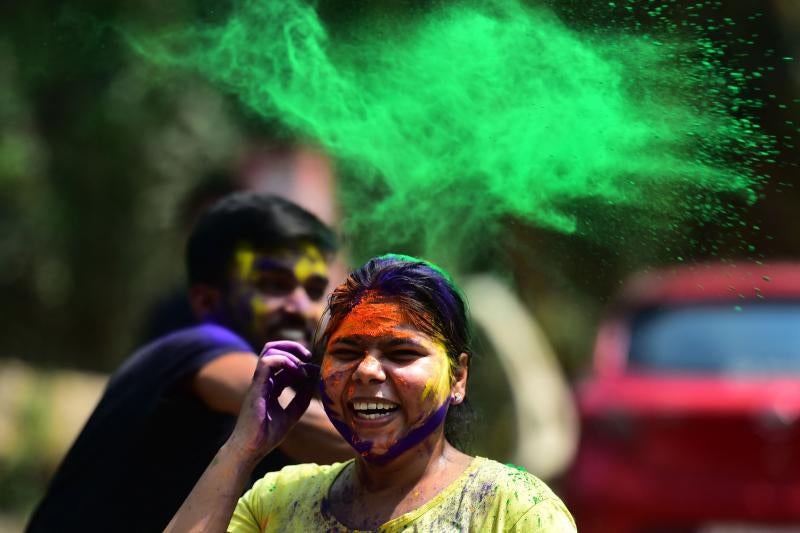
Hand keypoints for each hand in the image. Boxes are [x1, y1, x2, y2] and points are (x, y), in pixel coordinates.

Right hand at [225, 341, 318, 464]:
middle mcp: (263, 380)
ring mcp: (258, 382)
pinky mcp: (256, 387)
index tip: (315, 369)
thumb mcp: (291, 414)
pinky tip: (296, 372)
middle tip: (309, 356)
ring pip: (269, 350)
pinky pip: (266, 362)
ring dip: (290, 353)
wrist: (250, 450)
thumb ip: (302, 398)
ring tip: (303, 367)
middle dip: (293, 347)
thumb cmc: (266, 436)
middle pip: (272, 348)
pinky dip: (284, 361)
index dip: (301, 361)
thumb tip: (313, 380)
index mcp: (270, 386)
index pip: (282, 362)